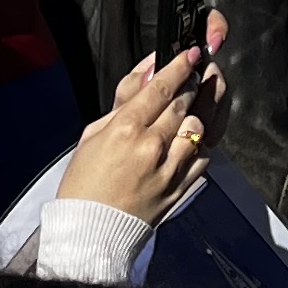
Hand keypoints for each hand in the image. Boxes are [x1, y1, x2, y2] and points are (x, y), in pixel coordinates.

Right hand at [64, 23, 220, 224]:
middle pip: (183, 102)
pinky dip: (201, 142)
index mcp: (125, 129)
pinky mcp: (180, 188)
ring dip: (199, 110)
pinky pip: (202, 156)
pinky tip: (193, 136)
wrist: (90, 231)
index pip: (162, 87)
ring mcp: (169, 168)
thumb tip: (147, 75)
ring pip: (197, 126)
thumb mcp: (93, 133)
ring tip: (197, 101)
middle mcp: (151, 146)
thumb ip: (124, 102)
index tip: (190, 55)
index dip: (179, 66)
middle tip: (195, 74)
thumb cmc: (84, 184)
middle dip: (192, 83)